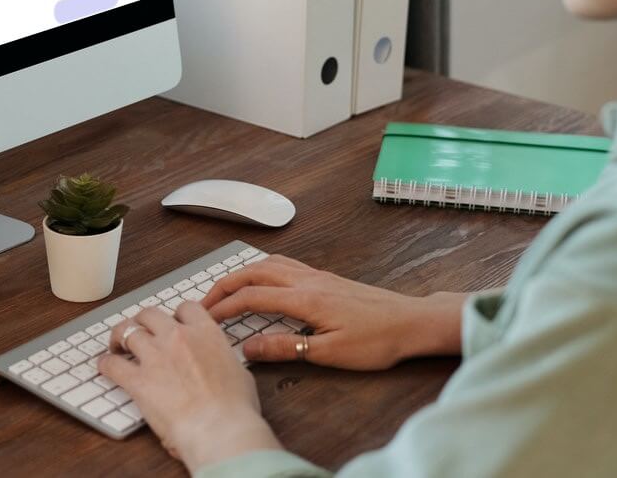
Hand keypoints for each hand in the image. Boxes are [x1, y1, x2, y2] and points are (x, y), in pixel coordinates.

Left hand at [100, 304, 282, 470]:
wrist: (220, 428)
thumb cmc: (235, 408)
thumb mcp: (240, 374)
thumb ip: (224, 361)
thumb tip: (225, 366)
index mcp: (206, 333)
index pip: (186, 308)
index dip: (176, 314)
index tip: (172, 323)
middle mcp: (178, 337)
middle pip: (151, 314)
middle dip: (143, 320)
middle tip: (140, 330)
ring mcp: (156, 356)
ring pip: (128, 331)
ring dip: (120, 336)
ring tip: (116, 344)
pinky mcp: (138, 380)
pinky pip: (113, 364)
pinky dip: (106, 364)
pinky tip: (105, 366)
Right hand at [202, 255, 467, 369]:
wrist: (412, 321)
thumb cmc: (377, 340)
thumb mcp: (330, 353)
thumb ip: (286, 348)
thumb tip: (248, 347)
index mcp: (305, 298)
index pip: (252, 296)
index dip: (224, 307)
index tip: (204, 319)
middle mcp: (307, 279)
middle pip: (254, 272)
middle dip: (225, 284)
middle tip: (204, 300)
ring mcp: (317, 275)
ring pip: (269, 263)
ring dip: (243, 273)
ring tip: (226, 289)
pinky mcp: (326, 277)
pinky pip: (285, 264)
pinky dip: (263, 268)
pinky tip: (263, 279)